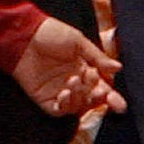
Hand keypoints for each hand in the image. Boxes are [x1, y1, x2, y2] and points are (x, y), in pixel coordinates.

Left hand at [11, 15, 125, 116]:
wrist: (24, 36)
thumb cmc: (51, 34)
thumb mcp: (79, 42)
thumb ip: (98, 58)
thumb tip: (118, 68)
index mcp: (85, 69)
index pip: (102, 88)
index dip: (112, 98)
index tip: (119, 104)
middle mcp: (74, 83)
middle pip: (91, 100)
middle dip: (99, 99)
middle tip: (100, 90)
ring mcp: (58, 91)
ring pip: (76, 106)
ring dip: (80, 97)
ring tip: (74, 80)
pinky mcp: (43, 98)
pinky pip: (58, 110)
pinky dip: (65, 105)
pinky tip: (65, 92)